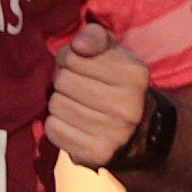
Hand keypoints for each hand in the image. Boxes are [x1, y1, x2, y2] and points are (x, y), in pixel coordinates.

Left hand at [42, 24, 155, 173]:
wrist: (138, 133)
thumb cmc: (116, 84)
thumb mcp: (113, 53)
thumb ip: (95, 37)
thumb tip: (79, 45)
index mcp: (134, 75)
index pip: (73, 57)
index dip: (68, 59)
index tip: (77, 66)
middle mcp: (128, 106)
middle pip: (63, 81)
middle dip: (63, 81)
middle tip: (74, 88)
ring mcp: (114, 133)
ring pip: (56, 105)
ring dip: (59, 103)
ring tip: (74, 105)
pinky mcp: (97, 154)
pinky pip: (54, 130)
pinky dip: (57, 125)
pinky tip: (71, 123)